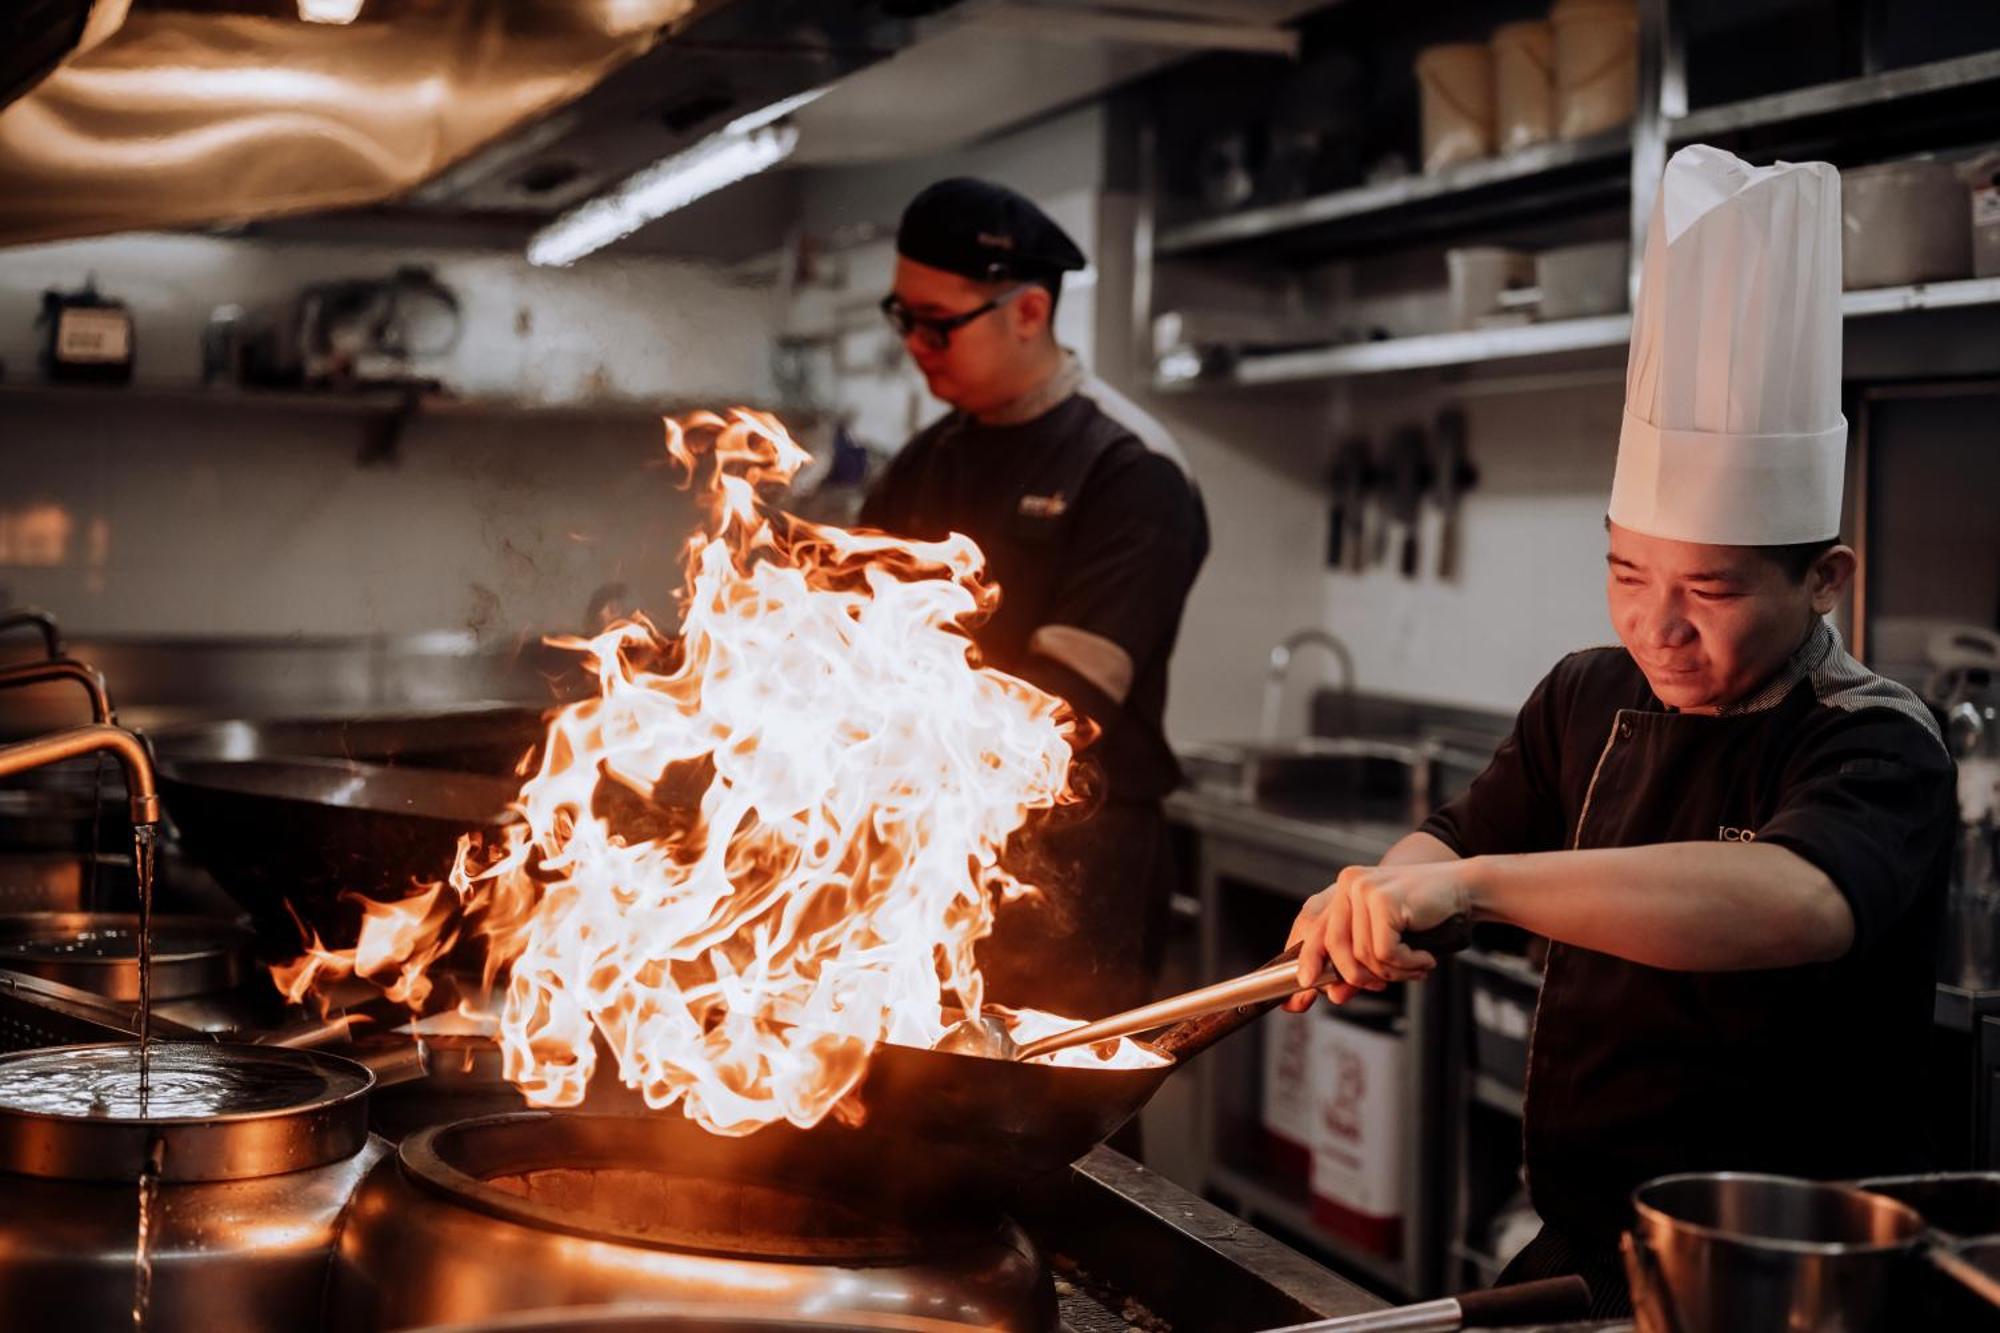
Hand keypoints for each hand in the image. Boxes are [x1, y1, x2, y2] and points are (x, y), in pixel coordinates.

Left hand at [1282, 860, 1474, 1011]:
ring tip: (1415, 966)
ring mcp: (1364, 888)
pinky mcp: (1383, 899)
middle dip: (1356, 976)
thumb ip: (1358, 961)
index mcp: (1343, 890)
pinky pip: (1385, 952)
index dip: (1305, 959)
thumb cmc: (1427, 917)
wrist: (1466, 889)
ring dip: (1392, 972)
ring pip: (1362, 955)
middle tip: (1380, 987)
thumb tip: (1332, 995)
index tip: (1304, 987)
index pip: (1312, 927)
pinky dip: (1406, 964)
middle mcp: (1348, 884)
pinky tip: (1424, 958)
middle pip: (1334, 946)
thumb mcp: (1385, 937)